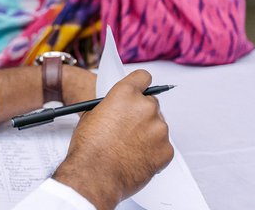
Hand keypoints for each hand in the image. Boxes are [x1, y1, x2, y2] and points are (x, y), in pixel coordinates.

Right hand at [53, 70, 172, 209]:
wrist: (94, 176)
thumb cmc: (89, 148)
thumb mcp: (91, 115)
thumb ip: (111, 106)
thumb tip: (117, 108)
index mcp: (125, 94)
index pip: (143, 77)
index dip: (140, 84)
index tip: (140, 90)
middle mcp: (146, 107)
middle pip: (151, 104)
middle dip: (141, 114)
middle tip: (130, 127)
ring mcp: (159, 129)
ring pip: (158, 126)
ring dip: (148, 133)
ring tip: (129, 147)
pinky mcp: (166, 150)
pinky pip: (163, 146)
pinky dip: (153, 151)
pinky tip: (136, 157)